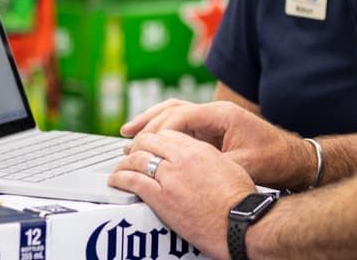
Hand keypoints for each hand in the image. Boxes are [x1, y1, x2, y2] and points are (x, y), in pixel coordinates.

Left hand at [110, 129, 255, 257]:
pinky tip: (115, 181)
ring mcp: (170, 177)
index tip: (150, 147)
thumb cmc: (240, 199)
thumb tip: (199, 160)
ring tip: (119, 168)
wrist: (240, 222)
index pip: (168, 134)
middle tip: (130, 154)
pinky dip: (120, 179)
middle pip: (149, 142)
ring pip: (137, 159)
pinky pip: (133, 181)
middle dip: (137, 146)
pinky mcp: (162, 198)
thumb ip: (208, 158)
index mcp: (199, 149)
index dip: (155, 139)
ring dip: (124, 162)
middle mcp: (182, 158)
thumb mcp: (228, 167)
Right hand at [122, 100, 315, 189]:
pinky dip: (164, 131)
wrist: (292, 159)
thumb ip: (213, 165)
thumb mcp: (243, 165)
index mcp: (222, 114)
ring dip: (152, 122)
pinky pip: (182, 125)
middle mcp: (216, 112)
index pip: (180, 115)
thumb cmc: (274, 159)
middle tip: (127, 137)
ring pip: (175, 113)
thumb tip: (185, 172)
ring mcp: (213, 119)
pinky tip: (150, 142)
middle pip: (173, 108)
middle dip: (148, 121)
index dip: (158, 130)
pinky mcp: (212, 129)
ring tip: (129, 133)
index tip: (142, 146)